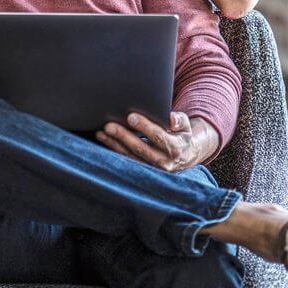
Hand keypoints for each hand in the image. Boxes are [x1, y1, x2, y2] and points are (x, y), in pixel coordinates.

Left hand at [95, 112, 218, 171]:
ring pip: (131, 156)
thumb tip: (171, 119)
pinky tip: (103, 139)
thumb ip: (179, 120)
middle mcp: (164, 162)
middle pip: (141, 149)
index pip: (158, 137)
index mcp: (175, 148)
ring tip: (101, 132)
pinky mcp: (142, 170)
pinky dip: (114, 149)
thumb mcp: (186, 125)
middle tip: (109, 126)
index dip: (145, 127)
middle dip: (124, 137)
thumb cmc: (181, 134)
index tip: (131, 117)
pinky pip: (126, 160)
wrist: (186, 155)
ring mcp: (152, 169)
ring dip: (114, 144)